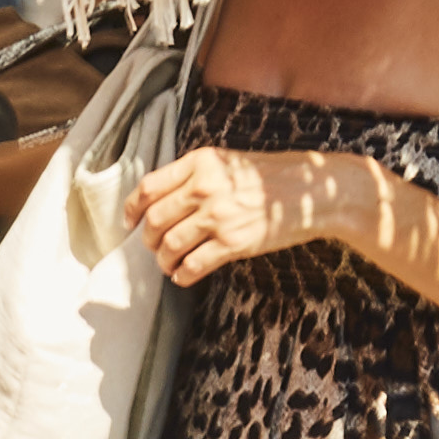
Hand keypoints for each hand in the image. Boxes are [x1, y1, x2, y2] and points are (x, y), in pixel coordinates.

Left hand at [124, 144, 337, 291]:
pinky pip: (194, 265)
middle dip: (149, 239)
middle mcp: (204, 188)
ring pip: (171, 246)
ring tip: (167, 264)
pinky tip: (183, 276)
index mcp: (199, 163)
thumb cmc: (267, 176)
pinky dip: (182, 275)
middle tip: (153, 247)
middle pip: (156, 220)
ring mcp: (218, 217)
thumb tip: (157, 201)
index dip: (132, 209)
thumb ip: (192, 175)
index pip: (149, 187)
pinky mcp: (234, 243)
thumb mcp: (225, 162)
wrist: (309, 192)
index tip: (129, 223)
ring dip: (164, 260)